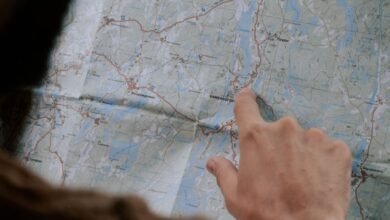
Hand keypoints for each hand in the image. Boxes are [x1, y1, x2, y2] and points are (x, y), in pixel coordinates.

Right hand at [207, 87, 351, 219]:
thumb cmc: (267, 214)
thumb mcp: (235, 197)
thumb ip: (223, 173)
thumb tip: (213, 162)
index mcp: (255, 137)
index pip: (245, 107)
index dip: (245, 100)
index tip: (247, 95)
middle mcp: (284, 129)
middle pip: (278, 130)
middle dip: (279, 146)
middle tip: (280, 172)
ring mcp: (313, 136)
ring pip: (304, 139)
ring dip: (302, 153)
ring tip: (301, 180)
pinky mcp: (337, 149)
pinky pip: (328, 149)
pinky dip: (323, 161)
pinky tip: (319, 180)